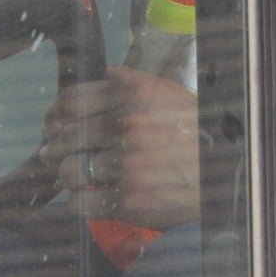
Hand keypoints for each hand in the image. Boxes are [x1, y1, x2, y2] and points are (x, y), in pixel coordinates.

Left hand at [40, 65, 201, 227]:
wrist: (222, 172)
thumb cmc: (195, 132)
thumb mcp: (171, 96)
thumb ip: (136, 83)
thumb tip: (107, 72)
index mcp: (135, 97)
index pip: (72, 101)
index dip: (55, 114)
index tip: (53, 124)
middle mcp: (127, 126)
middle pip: (65, 138)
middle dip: (56, 148)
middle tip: (55, 154)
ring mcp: (126, 164)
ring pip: (69, 172)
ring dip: (69, 176)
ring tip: (79, 176)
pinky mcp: (126, 200)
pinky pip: (79, 203)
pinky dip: (79, 202)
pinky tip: (89, 196)